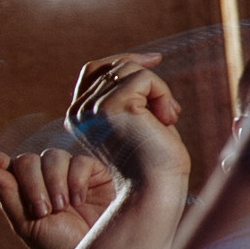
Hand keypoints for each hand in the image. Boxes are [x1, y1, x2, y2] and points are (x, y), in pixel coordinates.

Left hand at [0, 147, 116, 248]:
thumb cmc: (59, 246)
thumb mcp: (27, 225)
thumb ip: (8, 194)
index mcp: (27, 192)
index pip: (9, 167)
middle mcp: (48, 179)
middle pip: (29, 160)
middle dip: (31, 183)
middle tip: (43, 211)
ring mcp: (73, 175)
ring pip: (54, 157)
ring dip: (54, 183)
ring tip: (62, 208)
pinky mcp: (98, 174)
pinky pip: (80, 161)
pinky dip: (76, 180)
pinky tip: (79, 201)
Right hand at [64, 53, 188, 185]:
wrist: (156, 188)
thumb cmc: (156, 159)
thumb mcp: (141, 119)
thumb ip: (133, 95)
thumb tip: (143, 61)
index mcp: (81, 115)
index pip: (96, 70)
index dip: (124, 60)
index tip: (155, 60)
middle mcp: (80, 110)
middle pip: (117, 66)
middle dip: (150, 81)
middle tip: (168, 113)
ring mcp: (92, 108)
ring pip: (131, 70)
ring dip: (160, 91)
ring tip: (166, 120)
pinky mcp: (110, 107)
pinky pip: (144, 78)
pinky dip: (163, 94)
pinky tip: (166, 120)